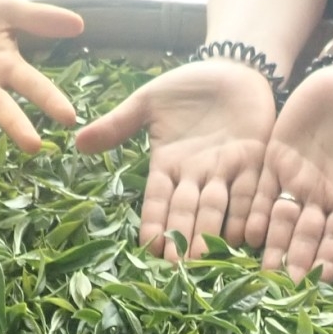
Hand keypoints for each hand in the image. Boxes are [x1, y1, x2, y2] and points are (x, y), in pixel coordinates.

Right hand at [74, 60, 276, 259]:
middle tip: (177, 267)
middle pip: (186, 210)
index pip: (158, 200)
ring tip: (204, 257)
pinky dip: (249, 212)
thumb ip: (118, 123)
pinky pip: (251, 189)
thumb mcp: (148, 101)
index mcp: (168, 164)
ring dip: (210, 231)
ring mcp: (225, 169)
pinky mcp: (254, 160)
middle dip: (181, 238)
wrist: (232, 66)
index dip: (154, 223)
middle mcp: (196, 174)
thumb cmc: (188, 86)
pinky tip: (247, 235)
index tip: (148, 248)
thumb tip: (78, 141)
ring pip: (216, 206)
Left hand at [245, 65, 332, 282]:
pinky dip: (252, 210)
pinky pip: (260, 190)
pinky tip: (245, 231)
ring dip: (271, 245)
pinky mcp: (274, 159)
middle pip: (304, 236)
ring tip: (261, 271)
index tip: (319, 282)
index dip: (327, 258)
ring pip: (279, 220)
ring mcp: (295, 179)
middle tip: (281, 289)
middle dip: (294, 262)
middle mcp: (319, 196)